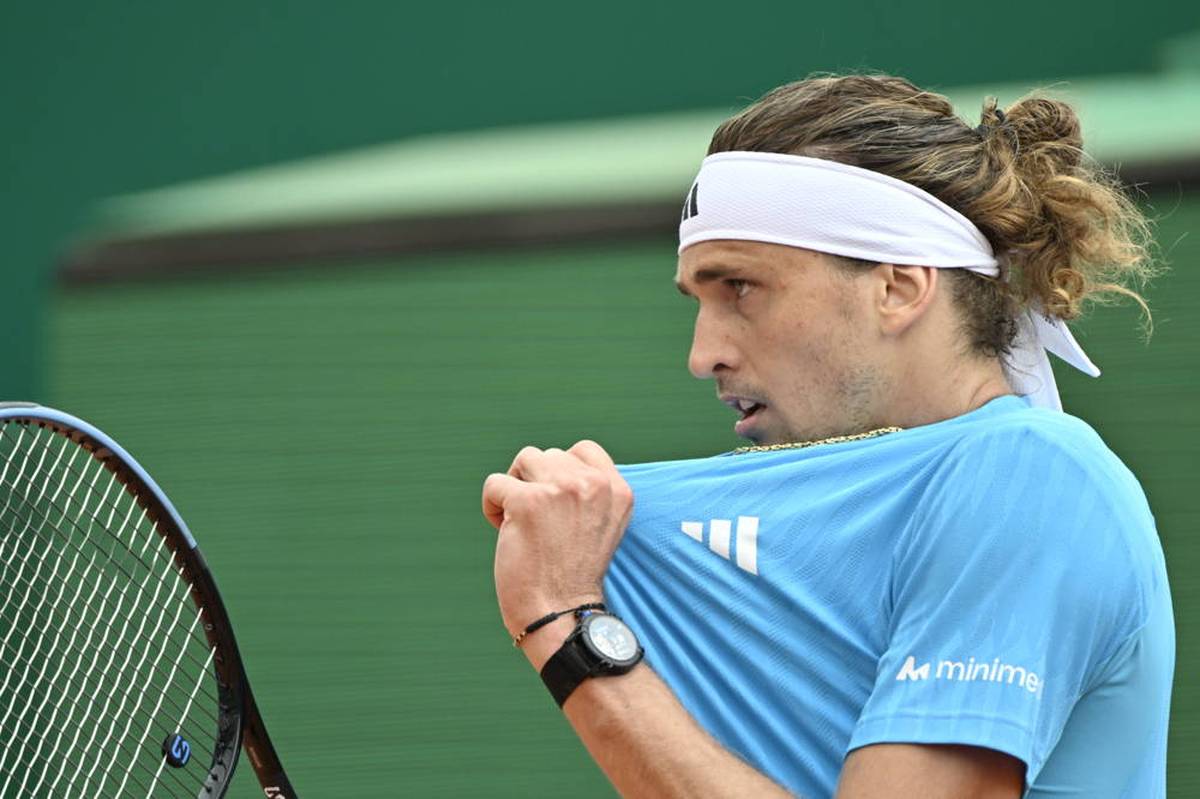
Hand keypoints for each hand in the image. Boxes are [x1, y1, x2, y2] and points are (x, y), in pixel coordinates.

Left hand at [482, 440, 633, 639]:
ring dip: (514, 486)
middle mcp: (593, 484)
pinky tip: (503, 530)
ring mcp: (561, 490)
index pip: (584, 450)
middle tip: (535, 519)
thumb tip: (552, 465)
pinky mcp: (528, 501)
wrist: (562, 614)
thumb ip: (588, 493)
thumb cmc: (573, 575)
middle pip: (550, 455)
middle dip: (535, 481)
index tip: (554, 503)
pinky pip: (494, 483)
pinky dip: (492, 506)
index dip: (561, 471)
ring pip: (524, 460)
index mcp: (618, 490)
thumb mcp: (600, 525)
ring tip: (518, 519)